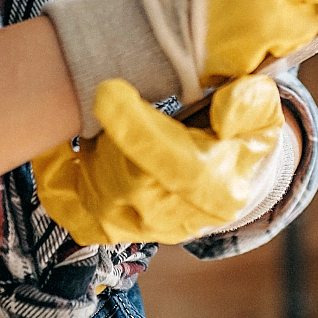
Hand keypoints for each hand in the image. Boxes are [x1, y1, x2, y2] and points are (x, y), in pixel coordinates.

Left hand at [33, 76, 285, 246]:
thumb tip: (225, 111)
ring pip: (94, 198)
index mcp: (217, 188)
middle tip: (104, 97)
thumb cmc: (239, 136)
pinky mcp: (111, 226)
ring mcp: (140, 228)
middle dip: (108, 137)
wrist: (225, 176)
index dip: (135, 128)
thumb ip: (250, 105)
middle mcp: (177, 218)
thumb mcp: (261, 114)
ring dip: (86, 154)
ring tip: (98, 120)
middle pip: (127, 183)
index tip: (108, 89)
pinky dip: (55, 176)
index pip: (171, 165)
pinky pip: (70, 209)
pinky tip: (57, 144)